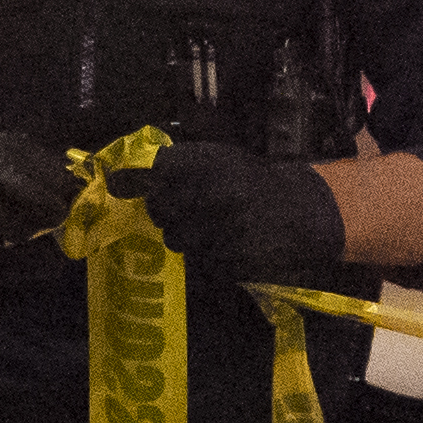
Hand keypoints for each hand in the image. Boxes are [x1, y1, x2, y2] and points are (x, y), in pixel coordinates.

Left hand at [116, 139, 346, 283]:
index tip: (116, 185)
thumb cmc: (255, 181)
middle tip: (188, 209)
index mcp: (208, 164)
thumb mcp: (220, 160)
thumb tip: (116, 180)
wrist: (306, 210)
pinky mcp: (230, 260)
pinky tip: (229, 242)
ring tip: (213, 227)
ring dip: (187, 235)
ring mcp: (220, 231)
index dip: (133, 179)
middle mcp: (211, 195)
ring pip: (176, 240)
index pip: (154, 171)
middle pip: (158, 210)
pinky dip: (208, 255)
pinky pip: (199, 262)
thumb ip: (176, 167)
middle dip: (166, 212)